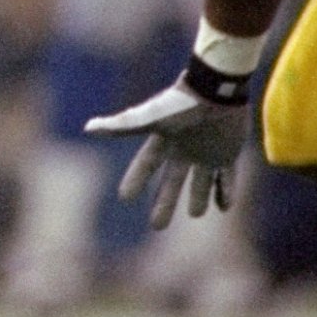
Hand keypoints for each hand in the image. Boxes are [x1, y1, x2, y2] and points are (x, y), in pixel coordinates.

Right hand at [83, 57, 253, 227]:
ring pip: (201, 181)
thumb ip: (121, 126)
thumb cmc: (181, 105)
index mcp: (163, 141)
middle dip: (164, 203)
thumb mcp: (149, 118)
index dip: (135, 180)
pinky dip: (226, 191)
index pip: (145, 165)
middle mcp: (183, 149)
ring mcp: (206, 152)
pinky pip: (227, 176)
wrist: (215, 90)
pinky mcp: (228, 152)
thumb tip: (88, 128)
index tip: (125, 197)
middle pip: (171, 181)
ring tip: (196, 214)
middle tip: (157, 226)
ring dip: (199, 198)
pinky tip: (224, 207)